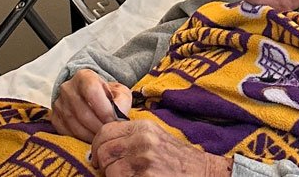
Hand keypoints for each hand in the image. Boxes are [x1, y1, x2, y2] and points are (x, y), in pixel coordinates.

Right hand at [50, 69, 131, 141]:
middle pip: (83, 113)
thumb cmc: (105, 94)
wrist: (86, 94)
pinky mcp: (55, 118)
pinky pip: (67, 134)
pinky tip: (91, 138)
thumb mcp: (118, 91)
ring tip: (103, 137)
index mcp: (83, 76)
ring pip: (75, 126)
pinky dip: (81, 139)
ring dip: (92, 136)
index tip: (114, 120)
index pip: (92, 92)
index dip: (104, 109)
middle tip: (110, 133)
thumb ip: (122, 101)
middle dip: (100, 127)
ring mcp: (59, 104)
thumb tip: (119, 116)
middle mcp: (67, 88)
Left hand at [91, 120, 232, 175]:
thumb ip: (131, 136)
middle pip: (104, 151)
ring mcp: (144, 160)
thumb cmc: (177, 158)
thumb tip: (103, 144)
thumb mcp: (155, 137)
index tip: (97, 156)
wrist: (202, 172)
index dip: (96, 146)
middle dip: (102, 163)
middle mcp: (142, 140)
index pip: (105, 131)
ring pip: (109, 169)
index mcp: (142, 127)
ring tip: (123, 176)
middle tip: (107, 171)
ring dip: (111, 176)